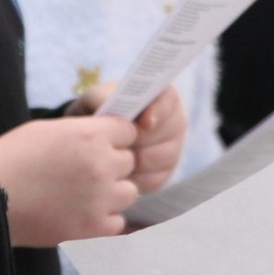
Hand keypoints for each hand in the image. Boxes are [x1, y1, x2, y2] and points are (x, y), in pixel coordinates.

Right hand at [0, 115, 138, 245]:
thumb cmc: (13, 156)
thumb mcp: (50, 128)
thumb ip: (84, 131)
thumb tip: (105, 137)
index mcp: (92, 134)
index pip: (129, 131)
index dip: (117, 137)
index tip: (106, 143)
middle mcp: (102, 164)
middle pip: (130, 161)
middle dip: (114, 164)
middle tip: (89, 171)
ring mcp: (100, 198)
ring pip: (129, 192)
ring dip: (114, 192)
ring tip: (88, 194)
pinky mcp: (92, 228)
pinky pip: (118, 222)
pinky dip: (106, 219)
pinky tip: (86, 214)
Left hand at [70, 81, 188, 194]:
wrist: (99, 136)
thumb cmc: (101, 111)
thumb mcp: (98, 99)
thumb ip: (103, 98)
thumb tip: (107, 106)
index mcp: (164, 95)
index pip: (168, 102)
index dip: (158, 112)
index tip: (144, 123)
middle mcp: (175, 120)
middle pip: (166, 134)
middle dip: (140, 140)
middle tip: (119, 143)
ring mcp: (174, 148)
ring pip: (160, 158)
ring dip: (135, 160)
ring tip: (115, 157)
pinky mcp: (166, 173)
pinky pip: (154, 179)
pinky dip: (135, 177)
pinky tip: (119, 173)